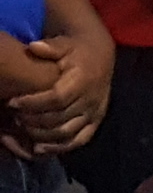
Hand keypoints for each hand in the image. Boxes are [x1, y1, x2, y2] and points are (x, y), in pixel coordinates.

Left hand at [6, 33, 108, 158]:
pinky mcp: (96, 121)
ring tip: (23, 129)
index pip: (57, 98)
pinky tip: (39, 148)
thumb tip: (34, 46)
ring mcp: (95, 112)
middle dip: (32, 120)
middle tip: (13, 117)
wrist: (100, 55)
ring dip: (42, 135)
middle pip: (59, 118)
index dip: (33, 103)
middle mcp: (91, 99)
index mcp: (83, 80)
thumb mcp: (64, 44)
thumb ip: (50, 47)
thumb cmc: (76, 50)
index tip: (12, 102)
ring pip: (67, 132)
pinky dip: (59, 147)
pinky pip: (79, 140)